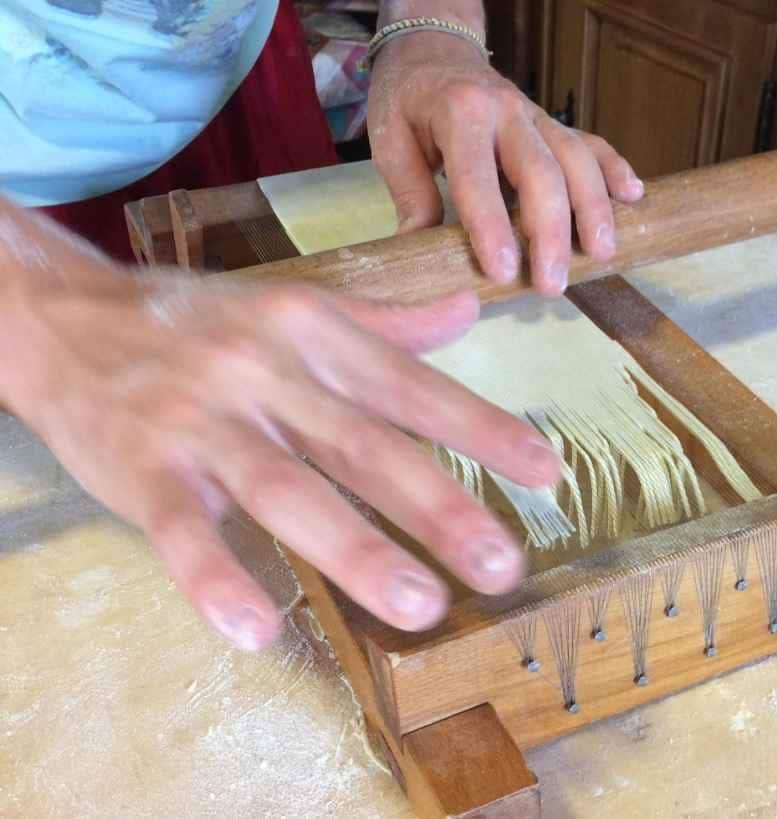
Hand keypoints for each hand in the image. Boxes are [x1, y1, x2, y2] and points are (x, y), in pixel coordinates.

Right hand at [2, 251, 560, 648]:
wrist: (67, 317)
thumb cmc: (198, 321)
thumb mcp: (294, 306)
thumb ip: (386, 322)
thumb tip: (468, 313)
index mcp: (311, 332)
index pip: (411, 385)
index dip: (481, 427)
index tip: (544, 473)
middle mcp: (265, 372)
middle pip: (363, 445)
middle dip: (439, 507)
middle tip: (503, 565)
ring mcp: (202, 422)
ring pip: (287, 490)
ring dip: (355, 551)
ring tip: (421, 606)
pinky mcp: (143, 469)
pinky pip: (183, 531)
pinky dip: (217, 579)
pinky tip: (258, 629)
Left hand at [367, 25, 644, 296]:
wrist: (434, 47)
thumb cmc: (408, 99)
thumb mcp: (389, 140)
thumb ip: (410, 194)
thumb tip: (421, 252)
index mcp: (459, 113)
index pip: (478, 176)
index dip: (492, 227)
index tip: (504, 272)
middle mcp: (506, 111)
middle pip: (541, 172)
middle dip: (552, 232)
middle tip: (553, 283)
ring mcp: (536, 116)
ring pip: (576, 160)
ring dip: (594, 209)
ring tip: (601, 255)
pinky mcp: (553, 124)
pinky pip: (591, 144)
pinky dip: (615, 169)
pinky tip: (633, 198)